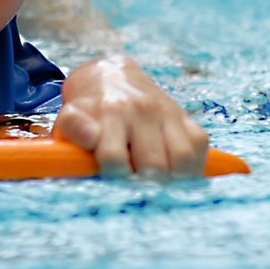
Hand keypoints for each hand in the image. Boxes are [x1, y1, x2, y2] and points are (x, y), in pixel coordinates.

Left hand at [52, 54, 208, 178]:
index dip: (113, 178)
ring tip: (158, 187)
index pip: (115, 157)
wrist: (111, 77)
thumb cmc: (88, 110)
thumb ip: (73, 129)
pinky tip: (175, 174)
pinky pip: (199, 146)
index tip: (111, 183)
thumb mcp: (69, 117)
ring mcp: (167, 112)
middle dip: (144, 185)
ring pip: (183, 158)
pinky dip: (192, 166)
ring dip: (173, 180)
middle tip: (136, 192)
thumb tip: (91, 138)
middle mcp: (142, 110)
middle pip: (154, 165)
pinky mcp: (185, 117)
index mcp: (110, 113)